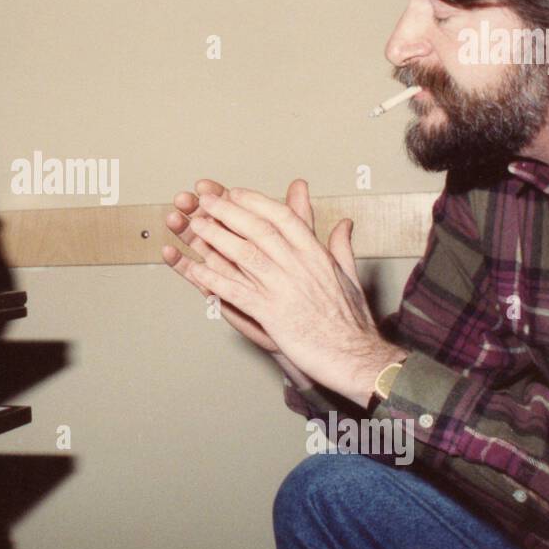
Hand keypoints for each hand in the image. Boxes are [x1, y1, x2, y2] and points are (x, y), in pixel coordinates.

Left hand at [169, 179, 402, 406]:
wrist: (353, 356)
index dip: (255, 202)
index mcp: (316, 254)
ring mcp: (283, 288)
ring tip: (195, 225)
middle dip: (228, 211)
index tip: (235, 192)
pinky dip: (214, 279)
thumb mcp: (350, 276)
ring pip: (243, 255)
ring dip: (215, 238)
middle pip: (257, 229)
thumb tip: (344, 223)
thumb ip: (341, 246)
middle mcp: (298, 266)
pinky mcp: (270, 314)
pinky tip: (197, 270)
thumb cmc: (352, 321)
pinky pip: (236, 291)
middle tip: (205, 200)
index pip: (282, 217)